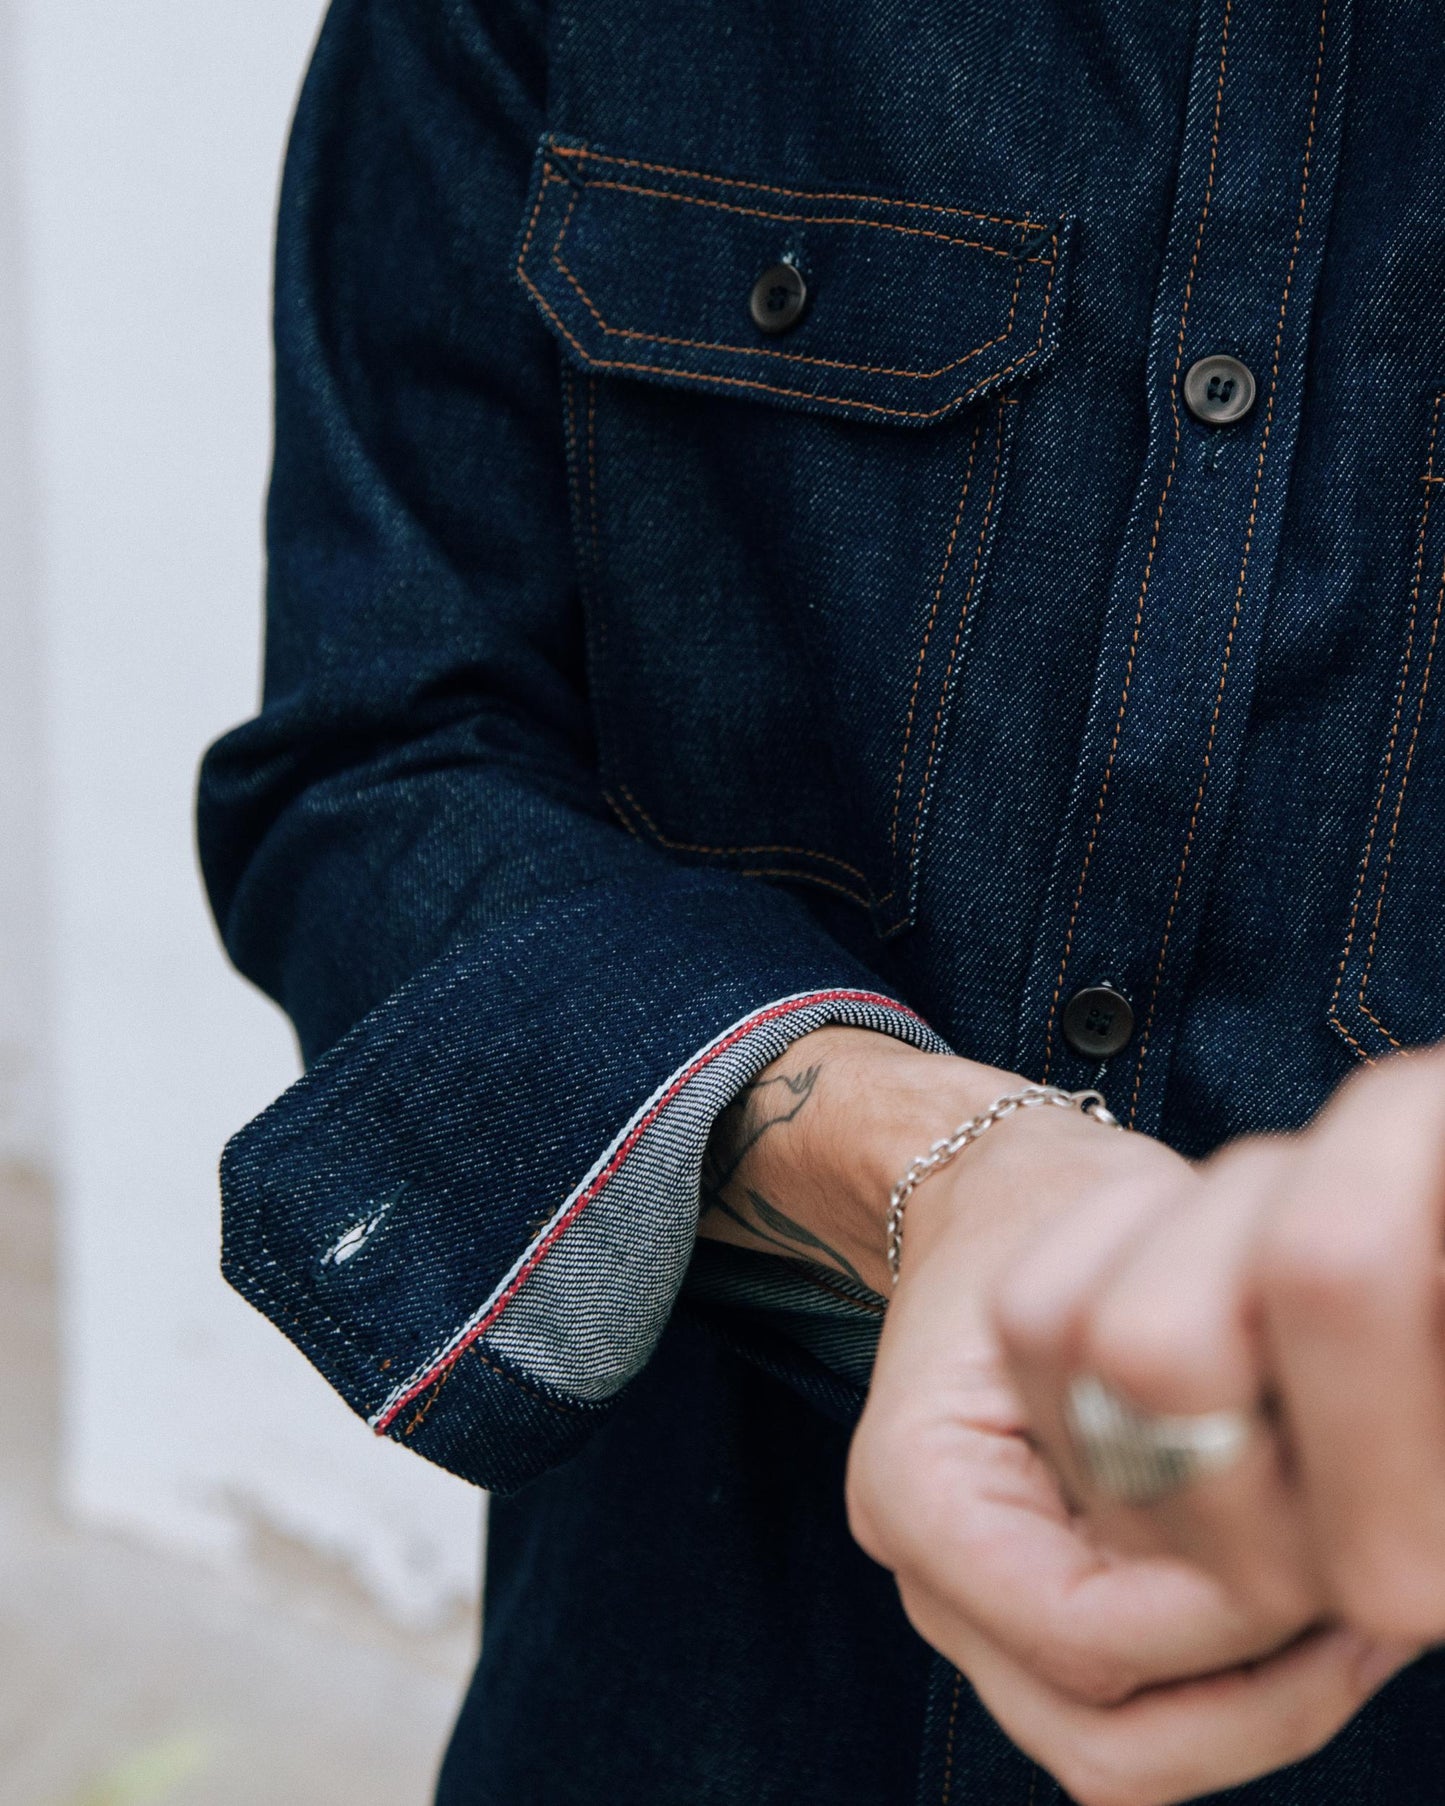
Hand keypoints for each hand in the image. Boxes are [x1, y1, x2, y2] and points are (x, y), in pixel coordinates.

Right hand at [700, 1029, 1414, 1805]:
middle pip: (1099, 1744)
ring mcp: (968, 1612)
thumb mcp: (1117, 1266)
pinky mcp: (1022, 1618)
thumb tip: (1314, 1527)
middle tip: (1367, 1623)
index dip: (1221, 1615)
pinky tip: (1317, 1623)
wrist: (995, 1206)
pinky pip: (1135, 1718)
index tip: (1328, 1550)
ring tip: (1357, 1633)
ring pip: (1121, 1757)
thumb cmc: (1058, 1214)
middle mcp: (924, 1575)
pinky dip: (1234, 1692)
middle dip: (1259, 1705)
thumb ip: (1177, 1396)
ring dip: (1258, 1714)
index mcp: (915, 1483)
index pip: (1080, 1631)